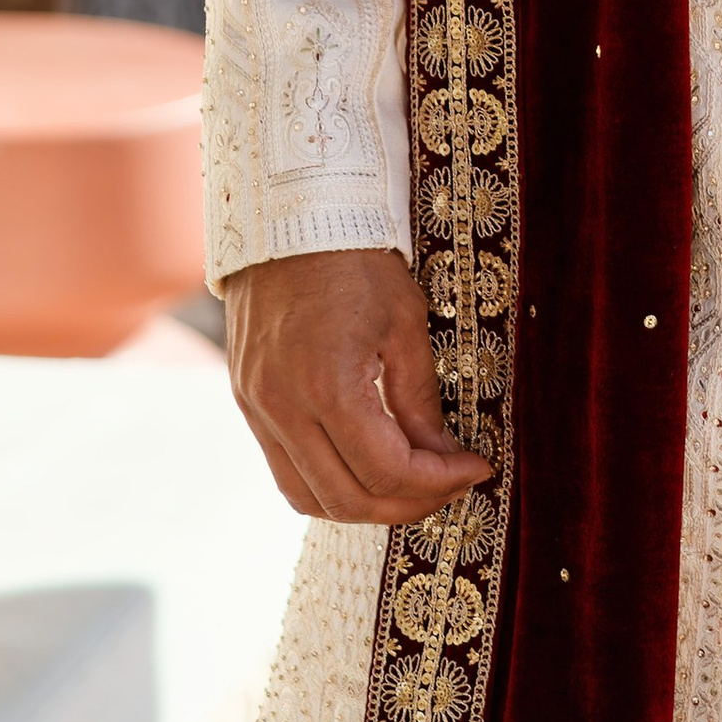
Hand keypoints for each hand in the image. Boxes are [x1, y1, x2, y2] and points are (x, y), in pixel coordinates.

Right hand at [222, 246, 492, 524]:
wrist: (290, 216)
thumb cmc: (356, 260)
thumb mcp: (404, 323)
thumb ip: (420, 401)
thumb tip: (443, 459)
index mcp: (327, 385)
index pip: (386, 470)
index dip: (438, 482)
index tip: (474, 470)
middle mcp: (283, 407)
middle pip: (347, 499)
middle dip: (407, 504)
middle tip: (449, 488)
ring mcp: (257, 408)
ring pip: (309, 497)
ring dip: (364, 505)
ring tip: (410, 486)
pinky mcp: (247, 402)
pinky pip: (284, 470)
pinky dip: (326, 484)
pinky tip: (364, 468)